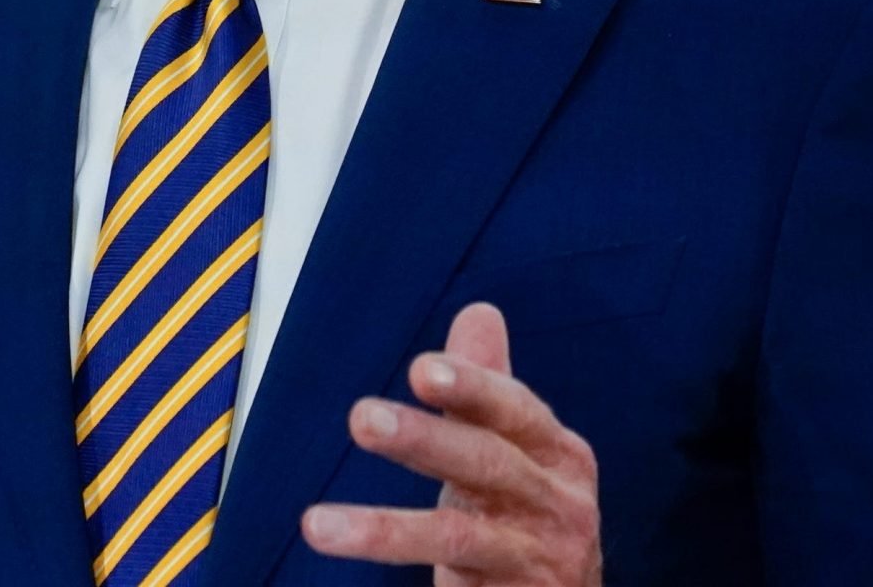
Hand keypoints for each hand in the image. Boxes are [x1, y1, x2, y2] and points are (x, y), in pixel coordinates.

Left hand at [300, 303, 600, 583]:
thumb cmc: (530, 514)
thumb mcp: (514, 448)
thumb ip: (488, 386)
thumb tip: (479, 312)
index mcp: (556, 452)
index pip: (513, 409)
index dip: (472, 387)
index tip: (422, 369)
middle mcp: (556, 503)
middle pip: (487, 465)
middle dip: (424, 440)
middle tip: (362, 417)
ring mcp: (537, 559)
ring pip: (458, 540)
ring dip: (387, 530)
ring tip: (317, 525)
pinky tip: (353, 558)